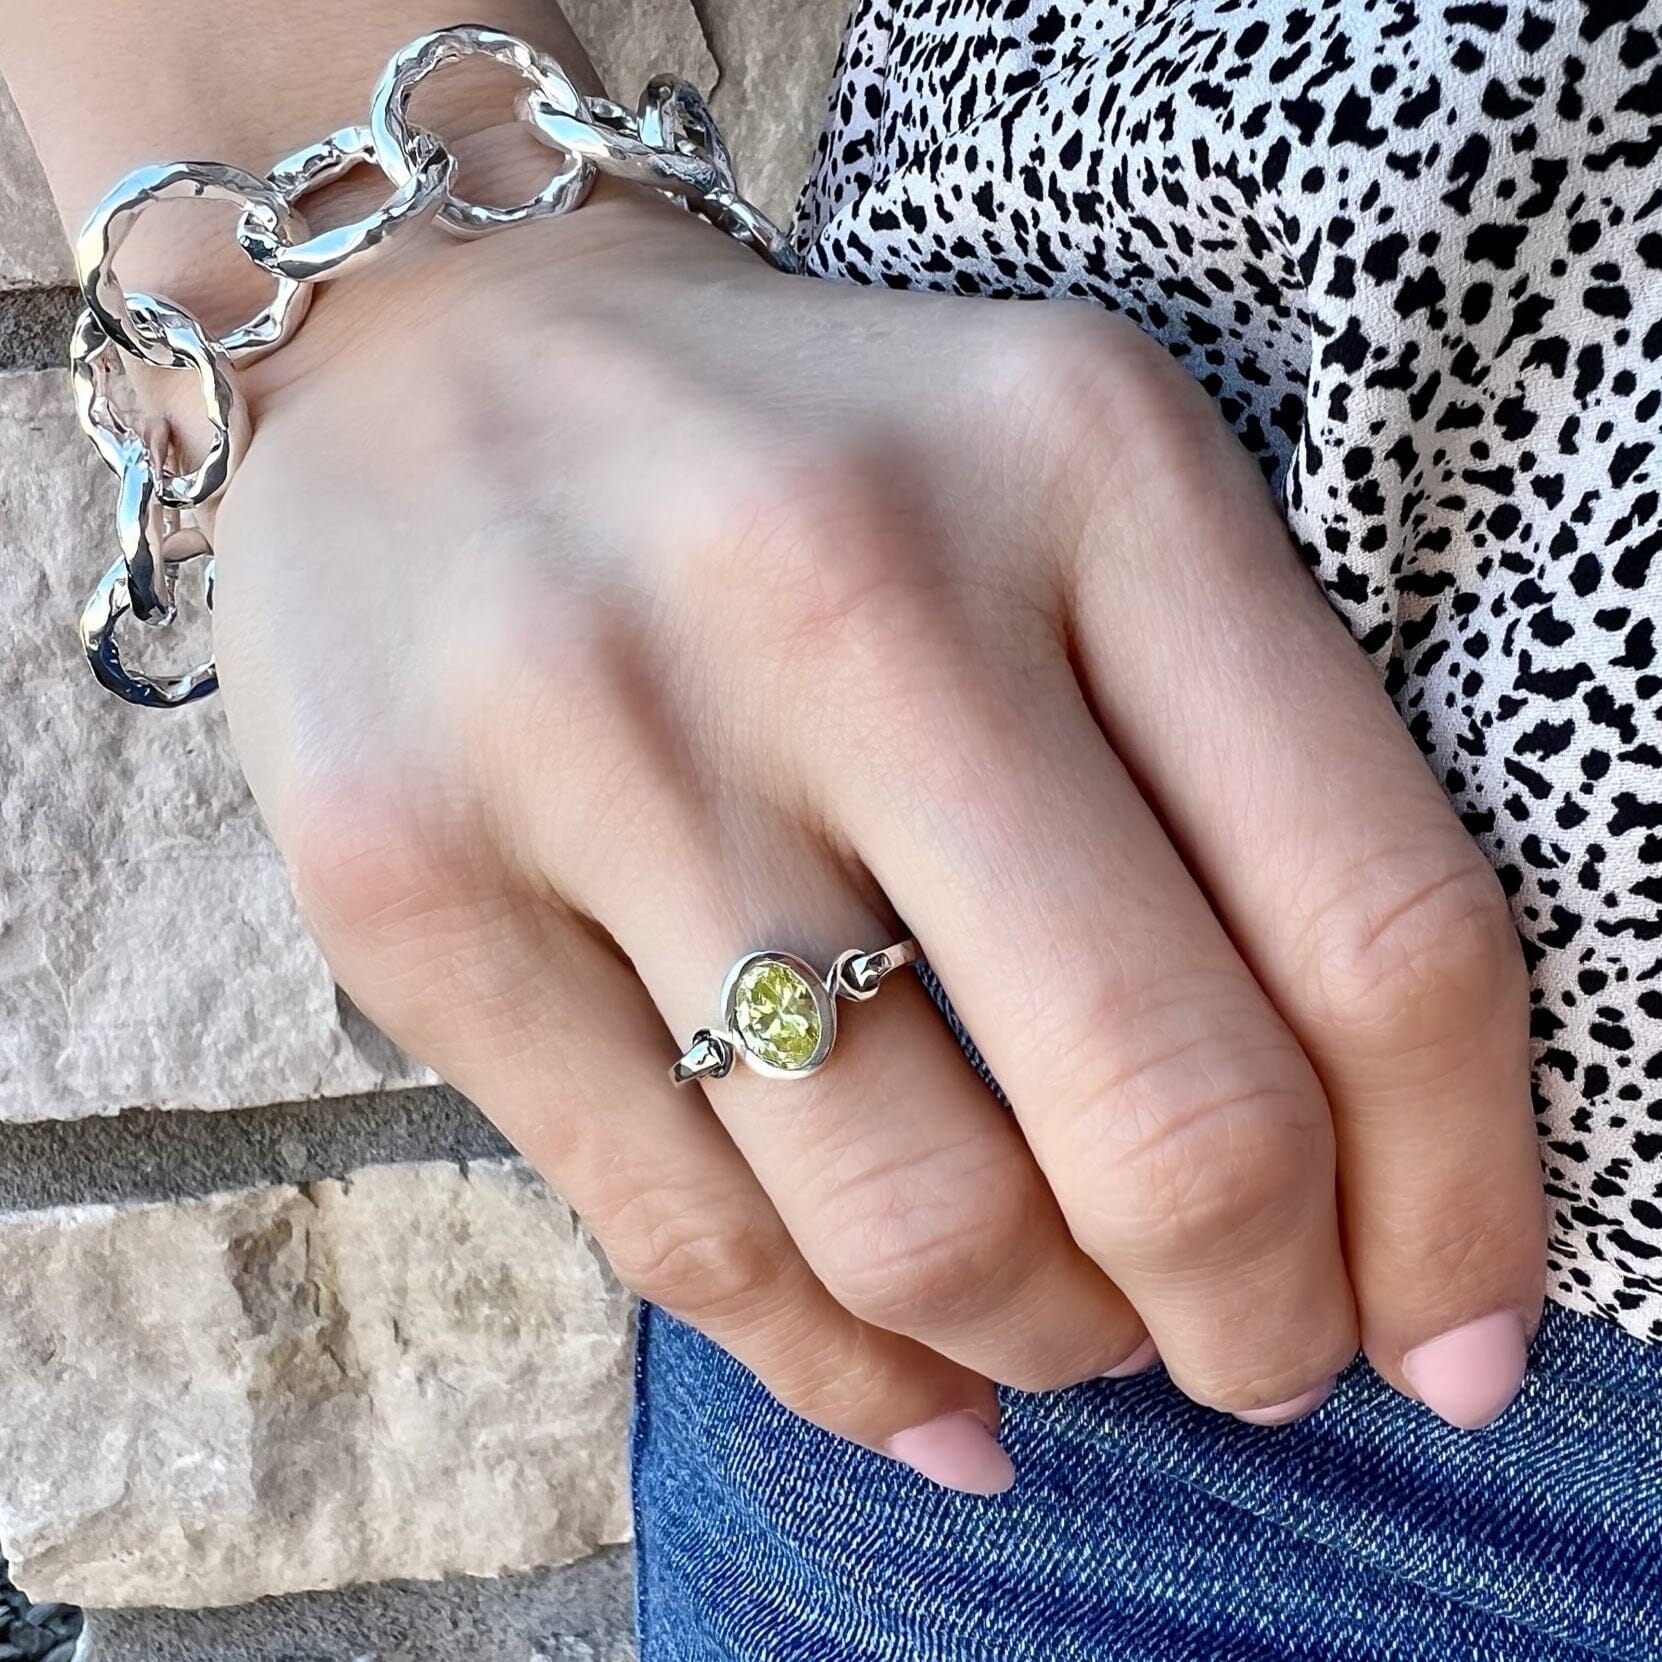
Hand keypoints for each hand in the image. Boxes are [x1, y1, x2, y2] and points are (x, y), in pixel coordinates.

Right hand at [214, 177, 1543, 1489]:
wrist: (441, 352)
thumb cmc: (812, 462)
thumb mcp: (1069, 506)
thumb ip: (1234, 799)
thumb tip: (1355, 1208)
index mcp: (1086, 469)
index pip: (1375, 917)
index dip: (1457, 1193)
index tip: (1457, 1331)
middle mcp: (848, 595)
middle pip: (1165, 1109)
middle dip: (1259, 1314)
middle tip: (1263, 1356)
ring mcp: (605, 739)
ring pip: (917, 1216)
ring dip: (1044, 1340)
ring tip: (1068, 1331)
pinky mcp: (415, 880)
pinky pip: (686, 1238)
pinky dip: (846, 1370)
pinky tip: (919, 1388)